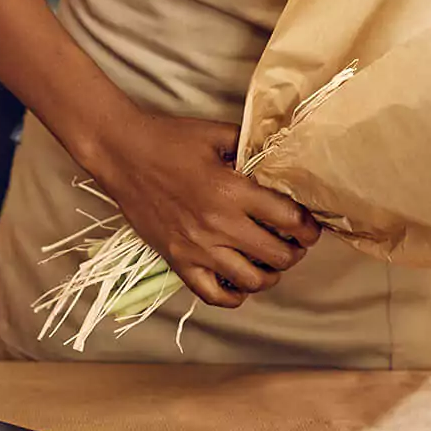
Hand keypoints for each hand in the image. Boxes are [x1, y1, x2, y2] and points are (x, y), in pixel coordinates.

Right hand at [84, 111, 319, 309]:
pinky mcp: (177, 260)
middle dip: (295, 251)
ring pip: (251, 281)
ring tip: (271, 264)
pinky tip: (240, 283)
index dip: (308, 227)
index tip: (310, 227)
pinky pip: (213, 295)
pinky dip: (234, 296)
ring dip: (271, 275)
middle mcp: (218, 225)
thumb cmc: (168, 139)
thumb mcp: (216, 134)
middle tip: (295, 243)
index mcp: (231, 191)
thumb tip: (280, 158)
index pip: (289, 219)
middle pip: (276, 255)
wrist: (120, 153)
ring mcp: (196, 248)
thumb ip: (251, 147)